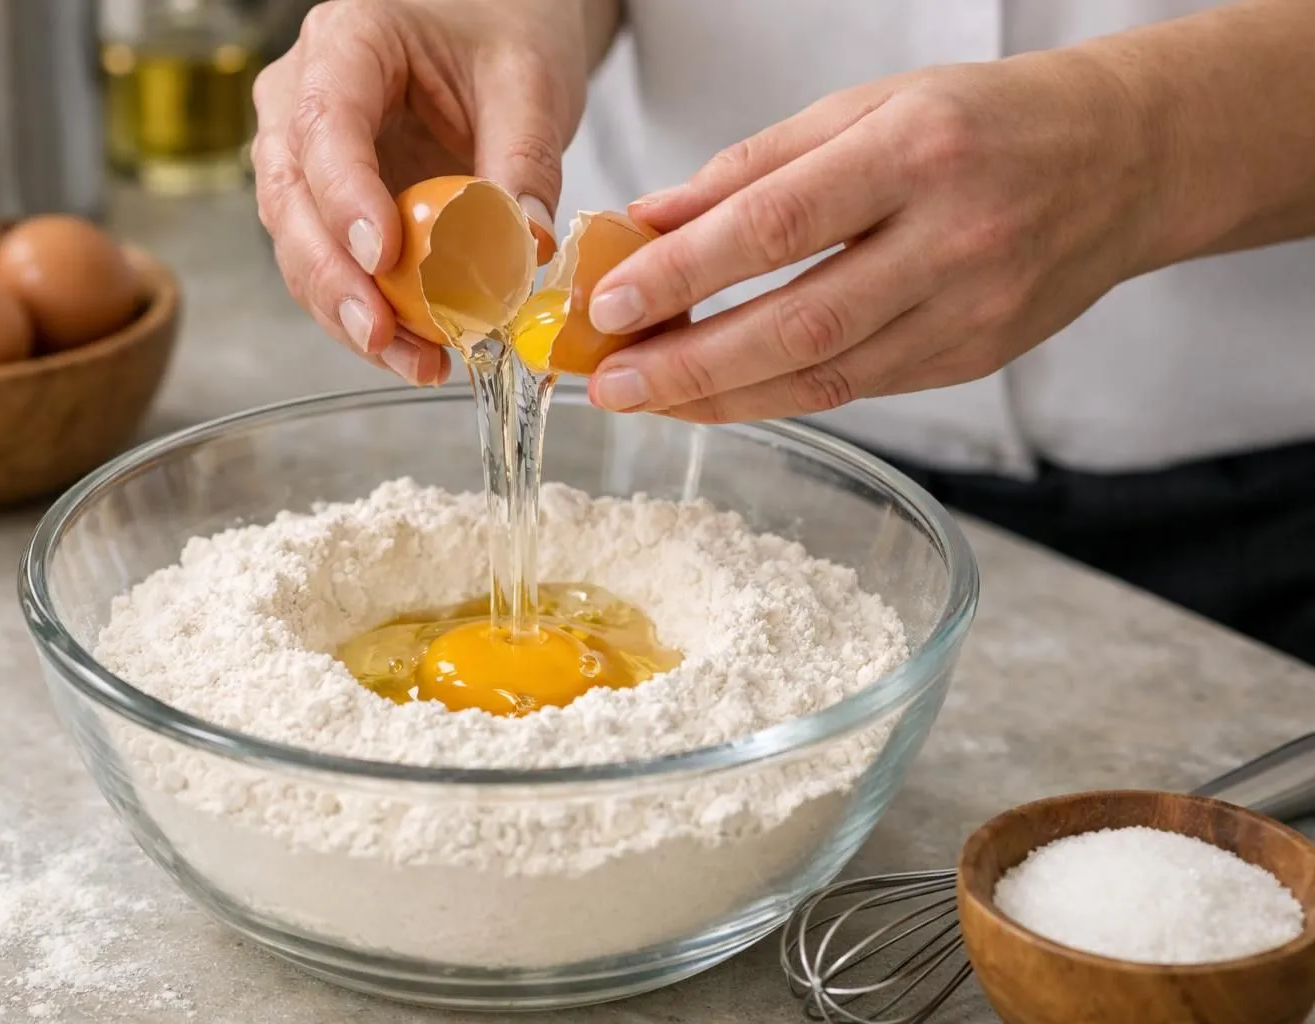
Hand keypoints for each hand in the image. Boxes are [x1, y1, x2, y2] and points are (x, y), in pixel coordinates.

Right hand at [252, 0, 591, 384]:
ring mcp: (307, 155)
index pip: (325, 124)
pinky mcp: (330, 203)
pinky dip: (373, 314)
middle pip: (292, 198)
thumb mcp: (530, 80)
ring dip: (351, 313)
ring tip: (417, 362)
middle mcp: (303, 97)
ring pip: (301, 245)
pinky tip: (418, 351)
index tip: (382, 257)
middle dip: (334, 279)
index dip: (345, 197)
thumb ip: (526, 158)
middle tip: (382, 335)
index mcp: (345, 42)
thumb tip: (528, 246)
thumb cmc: (504, 27)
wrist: (495, 27)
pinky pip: (335, 266)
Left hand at [583, 52, 1167, 421]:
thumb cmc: (981, 120)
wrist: (1122, 160)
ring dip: (723, 396)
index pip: (779, 223)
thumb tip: (649, 220)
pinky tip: (719, 396)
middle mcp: (950, 238)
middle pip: (799, 320)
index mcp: (915, 150)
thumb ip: (753, 167)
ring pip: (827, 374)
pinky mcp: (975, 358)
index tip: (609, 301)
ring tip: (647, 400)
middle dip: (690, 362)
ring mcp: (971, 309)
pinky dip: (779, 396)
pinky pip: (859, 388)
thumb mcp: (866, 107)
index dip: (686, 270)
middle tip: (609, 383)